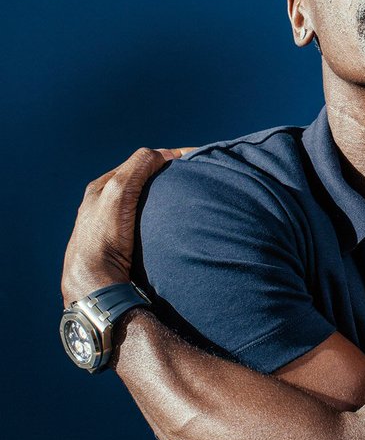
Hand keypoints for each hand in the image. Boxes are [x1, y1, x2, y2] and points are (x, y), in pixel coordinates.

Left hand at [61, 146, 196, 305]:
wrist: (97, 285)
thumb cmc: (103, 236)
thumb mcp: (118, 191)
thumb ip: (138, 166)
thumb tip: (166, 154)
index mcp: (102, 188)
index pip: (139, 164)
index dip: (166, 158)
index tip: (192, 160)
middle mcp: (106, 205)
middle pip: (144, 184)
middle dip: (168, 179)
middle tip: (194, 180)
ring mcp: (116, 227)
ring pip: (149, 205)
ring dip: (169, 201)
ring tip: (190, 202)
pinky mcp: (126, 247)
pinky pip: (151, 225)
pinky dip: (166, 220)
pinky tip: (177, 225)